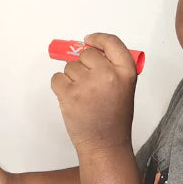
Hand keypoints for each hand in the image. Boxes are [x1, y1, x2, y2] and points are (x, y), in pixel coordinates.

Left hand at [50, 32, 137, 154]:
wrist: (105, 144)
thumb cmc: (113, 119)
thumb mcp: (124, 88)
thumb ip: (111, 69)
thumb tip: (88, 51)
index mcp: (125, 72)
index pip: (112, 43)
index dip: (98, 39)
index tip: (89, 40)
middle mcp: (107, 75)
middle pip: (86, 54)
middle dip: (83, 65)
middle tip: (88, 85)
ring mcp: (87, 84)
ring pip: (69, 67)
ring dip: (71, 78)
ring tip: (83, 97)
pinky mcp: (69, 94)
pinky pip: (57, 78)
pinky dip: (60, 87)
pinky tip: (71, 99)